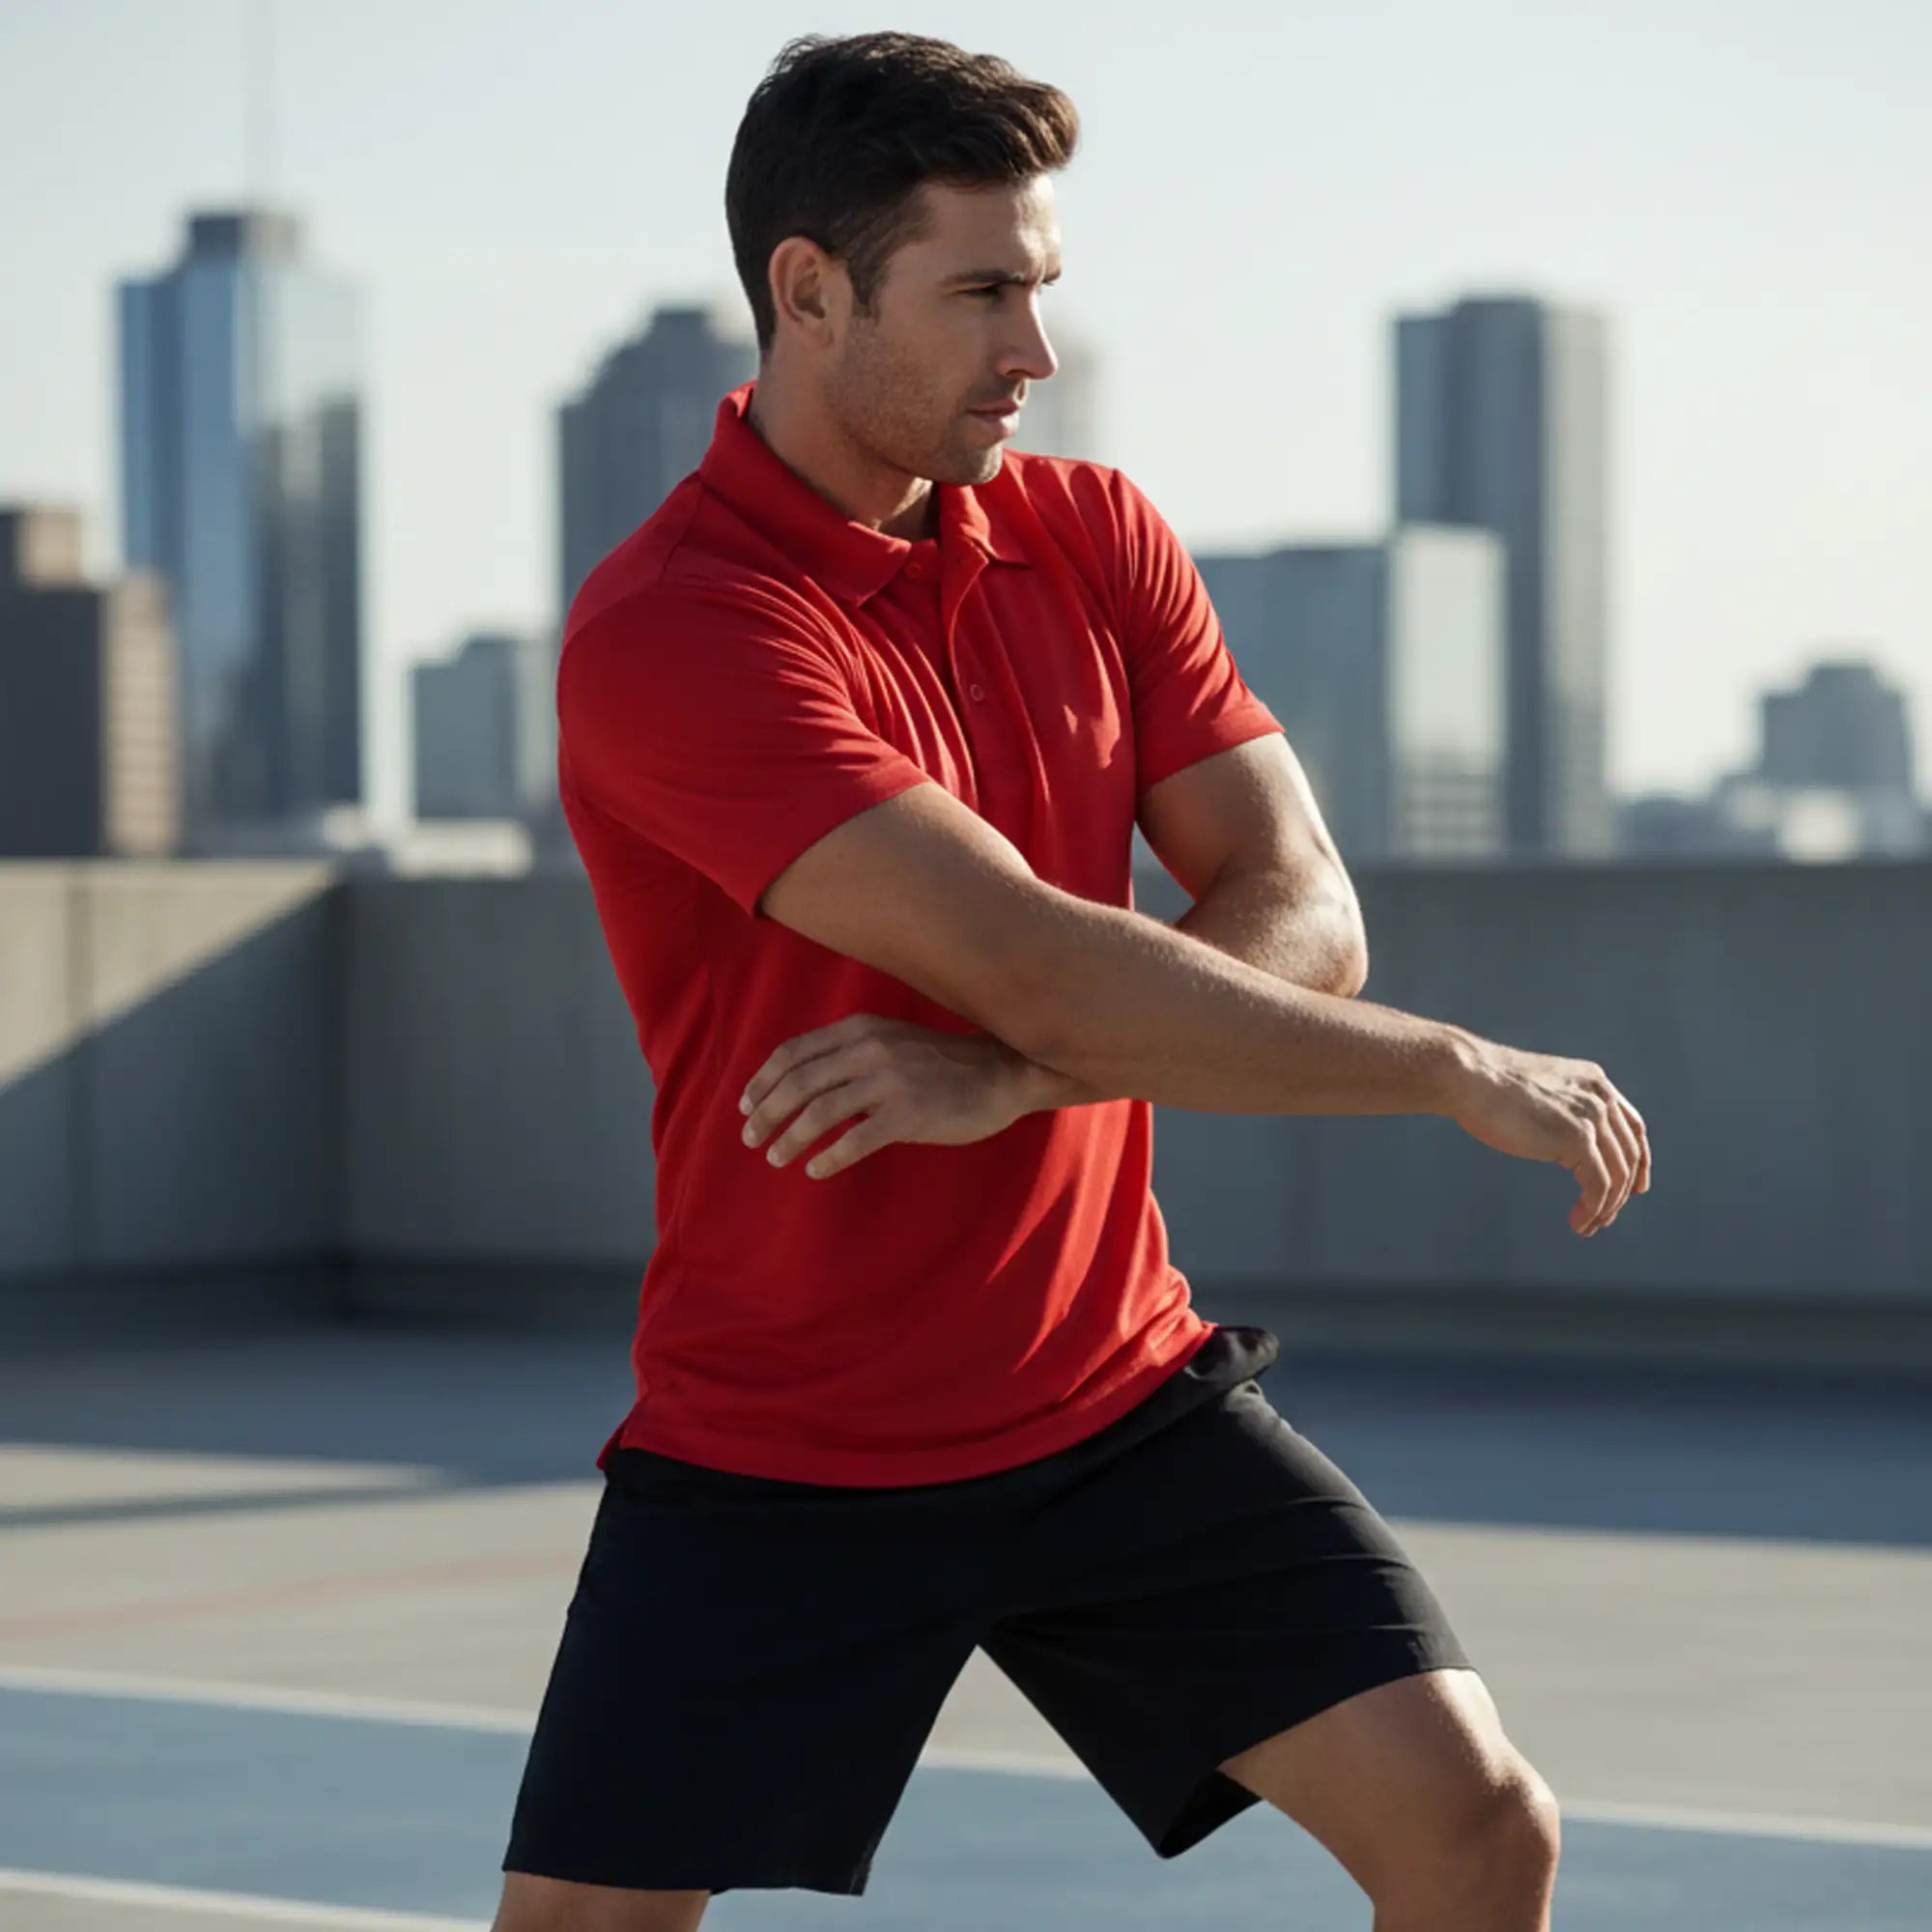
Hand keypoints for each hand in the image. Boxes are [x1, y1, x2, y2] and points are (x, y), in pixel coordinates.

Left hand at [737, 1013, 1038, 1180]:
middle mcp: (868, 1049)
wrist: (999, 1072)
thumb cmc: (940, 1064)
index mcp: (858, 1029)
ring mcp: (888, 1081)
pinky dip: (828, 1157)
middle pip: (797, 1084)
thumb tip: (800, 1089)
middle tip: (750, 1139)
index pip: (792, 1053)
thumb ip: (848, 1055)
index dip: (762, 1082)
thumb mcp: (889, 1042)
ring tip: (776, 1157)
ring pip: (818, 1113)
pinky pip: (855, 1140)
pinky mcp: (908, 1114)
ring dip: (789, 1138)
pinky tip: (815, 1169)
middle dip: (766, 1114)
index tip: (746, 1106)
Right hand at [1444, 1034, 1652, 1236]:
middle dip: (1621, 1192)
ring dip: (1605, 1207)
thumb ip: (1559, 1108)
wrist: (1469, 1077)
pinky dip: (1593, 1208)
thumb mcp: (1538, 1090)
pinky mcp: (1576, 1138)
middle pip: (1629, 1155)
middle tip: (1603, 1218)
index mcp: (1594, 1081)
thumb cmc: (1486, 1085)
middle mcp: (1600, 1096)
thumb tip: (1560, 1139)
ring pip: (1617, 1174)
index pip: (1633, 1126)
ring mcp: (1591, 1116)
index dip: (1640, 1160)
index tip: (1636, 1188)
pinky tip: (1577, 1221)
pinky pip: (1598, 1185)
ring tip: (1587, 1226)